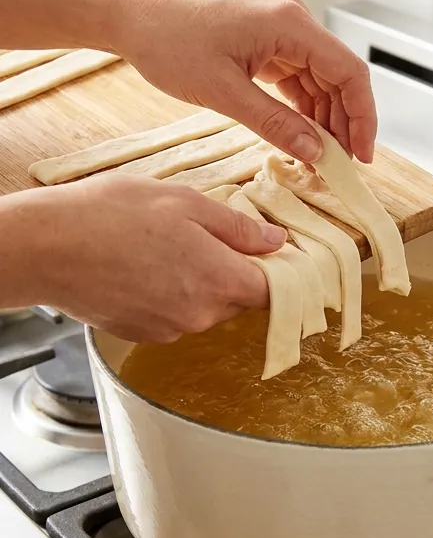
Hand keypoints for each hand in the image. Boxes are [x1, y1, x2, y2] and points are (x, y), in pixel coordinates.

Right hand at [18, 176, 284, 342]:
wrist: (44, 247)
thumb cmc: (111, 215)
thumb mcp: (185, 202)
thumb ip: (238, 228)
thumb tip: (277, 243)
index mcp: (221, 281)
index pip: (276, 292)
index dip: (282, 273)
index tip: (280, 256)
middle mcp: (201, 315)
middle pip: (240, 299)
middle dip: (235, 272)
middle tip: (209, 237)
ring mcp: (170, 330)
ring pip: (206, 307)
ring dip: (200, 282)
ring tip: (167, 248)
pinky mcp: (142, 335)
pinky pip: (174, 316)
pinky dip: (170, 295)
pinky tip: (145, 267)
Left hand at [110, 0, 376, 163]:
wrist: (130, 14)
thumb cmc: (168, 40)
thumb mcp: (223, 92)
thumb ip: (275, 124)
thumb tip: (316, 154)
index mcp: (290, 24)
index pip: (349, 73)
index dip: (363, 118)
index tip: (361, 156)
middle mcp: (294, 21)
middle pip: (340, 78)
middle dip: (344, 124)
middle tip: (339, 167)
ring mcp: (282, 30)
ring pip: (322, 81)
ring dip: (324, 120)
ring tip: (319, 159)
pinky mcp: (268, 41)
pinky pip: (299, 78)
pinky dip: (303, 108)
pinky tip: (301, 136)